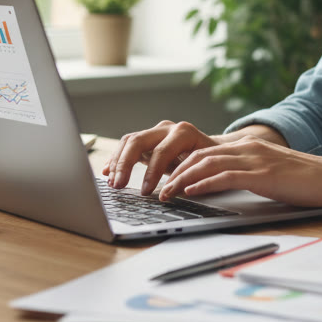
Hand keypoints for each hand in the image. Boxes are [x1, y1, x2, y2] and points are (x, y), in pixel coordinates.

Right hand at [101, 120, 219, 193]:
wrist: (213, 149)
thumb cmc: (210, 161)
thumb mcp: (204, 169)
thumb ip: (189, 178)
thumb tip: (171, 194)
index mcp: (184, 133)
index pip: (162, 151)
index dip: (151, 172)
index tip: (145, 192)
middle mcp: (168, 128)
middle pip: (138, 141)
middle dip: (125, 164)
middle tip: (118, 185)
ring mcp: (156, 131)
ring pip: (129, 141)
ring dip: (117, 162)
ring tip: (112, 182)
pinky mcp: (148, 139)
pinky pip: (127, 145)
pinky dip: (117, 158)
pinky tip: (108, 171)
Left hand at [159, 136, 321, 207]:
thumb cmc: (303, 180)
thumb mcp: (268, 172)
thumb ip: (245, 173)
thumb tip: (217, 186)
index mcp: (247, 146)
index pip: (203, 152)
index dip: (179, 165)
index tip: (163, 180)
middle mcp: (247, 148)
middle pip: (198, 155)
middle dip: (172, 172)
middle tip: (156, 189)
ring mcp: (254, 159)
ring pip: (206, 164)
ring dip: (181, 180)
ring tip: (166, 194)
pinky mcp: (262, 175)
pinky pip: (225, 176)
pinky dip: (204, 184)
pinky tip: (191, 192)